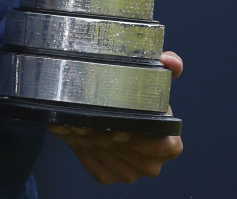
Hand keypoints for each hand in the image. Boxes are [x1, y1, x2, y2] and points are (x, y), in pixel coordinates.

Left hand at [48, 51, 182, 183]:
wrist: (115, 115)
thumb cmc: (139, 100)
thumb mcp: (155, 80)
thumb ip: (169, 67)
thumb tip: (169, 60)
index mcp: (169, 143)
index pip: (163, 145)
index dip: (143, 136)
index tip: (123, 125)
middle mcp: (150, 164)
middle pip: (128, 150)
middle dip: (107, 132)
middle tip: (88, 117)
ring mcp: (128, 173)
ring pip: (105, 154)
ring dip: (87, 136)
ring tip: (75, 118)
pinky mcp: (105, 175)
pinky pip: (88, 160)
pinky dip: (76, 143)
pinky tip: (67, 126)